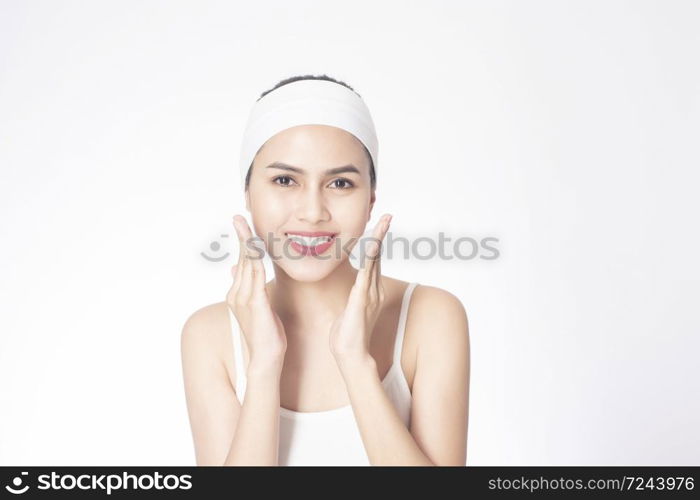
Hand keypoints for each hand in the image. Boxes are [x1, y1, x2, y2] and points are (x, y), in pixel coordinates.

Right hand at [226, 215, 286, 365]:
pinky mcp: (255, 304)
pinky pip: (256, 276)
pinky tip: (258, 248)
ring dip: (248, 243)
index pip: (242, 262)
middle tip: (239, 216)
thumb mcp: (258, 308)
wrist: (265, 358)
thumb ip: (251, 289)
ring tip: (245, 225)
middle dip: (241, 236)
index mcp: (238, 293)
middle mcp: (237, 293)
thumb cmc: (266, 335)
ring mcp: (244, 298)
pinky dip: (257, 260)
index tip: (242, 225)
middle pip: (242, 259)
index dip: (243, 243)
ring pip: (247, 264)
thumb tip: (238, 269)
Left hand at [329, 214, 391, 362]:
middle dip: (382, 234)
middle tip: (387, 215)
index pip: (375, 260)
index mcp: (371, 289)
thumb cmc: (348, 334)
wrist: (350, 355)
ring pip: (374, 262)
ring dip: (378, 242)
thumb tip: (353, 288)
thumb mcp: (350, 309)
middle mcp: (374, 289)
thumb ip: (354, 296)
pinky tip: (371, 248)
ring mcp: (369, 295)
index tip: (380, 223)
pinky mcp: (361, 302)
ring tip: (382, 224)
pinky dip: (369, 261)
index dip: (377, 240)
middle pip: (378, 256)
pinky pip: (365, 277)